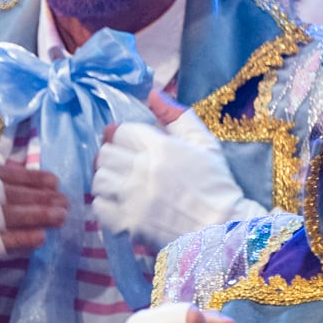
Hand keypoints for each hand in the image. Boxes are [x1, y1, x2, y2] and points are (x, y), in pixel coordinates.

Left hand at [92, 107, 268, 246]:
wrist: (223, 228)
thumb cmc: (216, 184)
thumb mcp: (204, 143)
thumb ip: (177, 116)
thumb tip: (151, 93)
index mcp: (159, 146)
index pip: (120, 131)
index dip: (124, 136)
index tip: (132, 145)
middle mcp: (141, 169)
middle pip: (105, 152)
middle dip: (113, 156)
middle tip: (125, 165)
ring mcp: (132, 197)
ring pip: (98, 178)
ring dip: (107, 179)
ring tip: (120, 185)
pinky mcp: (128, 222)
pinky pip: (99, 206)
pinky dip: (105, 204)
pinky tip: (120, 204)